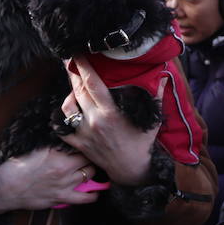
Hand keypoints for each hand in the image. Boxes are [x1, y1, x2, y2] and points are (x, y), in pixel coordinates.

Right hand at [0, 146, 98, 213]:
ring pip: (89, 176)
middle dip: (91, 157)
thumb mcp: (37, 150)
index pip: (82, 146)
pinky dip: (92, 195)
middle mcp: (64, 169)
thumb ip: (55, 146)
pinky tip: (95, 192)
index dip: (86, 144)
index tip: (88, 143)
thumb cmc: (18, 166)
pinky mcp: (61, 198)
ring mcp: (64, 185)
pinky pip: (84, 198)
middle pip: (89, 160)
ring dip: (92, 172)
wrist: (6, 187)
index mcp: (58, 155)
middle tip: (92, 156)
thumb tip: (67, 140)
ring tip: (92, 169)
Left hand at [59, 55, 160, 186]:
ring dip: (68, 94)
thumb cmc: (142, 144)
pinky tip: (66, 110)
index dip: (84, 66)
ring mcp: (84, 133)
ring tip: (73, 86)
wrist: (131, 170)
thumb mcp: (151, 120)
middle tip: (69, 60)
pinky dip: (61, 119)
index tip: (78, 54)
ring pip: (67, 107)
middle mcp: (94, 121)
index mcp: (110, 112)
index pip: (92, 83)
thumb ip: (155, 96)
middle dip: (72, 73)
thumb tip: (162, 77)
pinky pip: (63, 128)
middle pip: (77, 90)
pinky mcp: (79, 144)